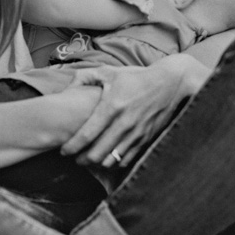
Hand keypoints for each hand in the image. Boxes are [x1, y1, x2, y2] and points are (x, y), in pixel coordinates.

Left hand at [60, 54, 209, 168]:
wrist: (170, 83)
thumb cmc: (136, 77)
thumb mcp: (109, 72)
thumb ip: (84, 78)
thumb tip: (66, 89)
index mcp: (112, 106)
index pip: (87, 134)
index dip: (72, 146)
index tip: (63, 151)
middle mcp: (124, 123)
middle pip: (98, 153)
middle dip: (82, 159)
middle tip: (74, 158)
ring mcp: (137, 133)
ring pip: (112, 160)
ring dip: (98, 163)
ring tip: (89, 159)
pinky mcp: (146, 139)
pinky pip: (127, 160)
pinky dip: (114, 162)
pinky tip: (108, 158)